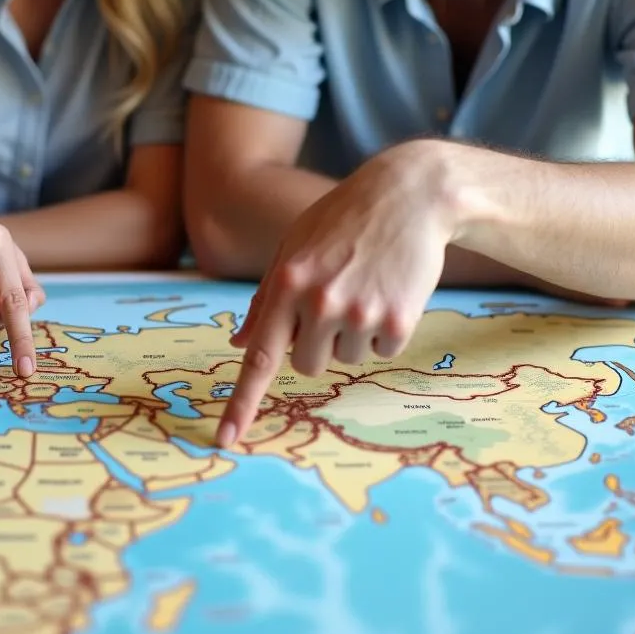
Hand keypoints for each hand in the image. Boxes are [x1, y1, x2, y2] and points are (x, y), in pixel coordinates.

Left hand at [217, 141, 455, 448]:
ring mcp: (360, 311)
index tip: (225, 438)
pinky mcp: (399, 319)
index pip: (259, 355)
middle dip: (317, 344)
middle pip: (307, 364)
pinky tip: (389, 290)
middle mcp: (319, 301)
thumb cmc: (343, 220)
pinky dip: (385, 330)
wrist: (409, 195)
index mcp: (287, 282)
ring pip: (347, 359)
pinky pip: (382, 350)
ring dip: (353, 333)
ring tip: (365, 286)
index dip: (241, 402)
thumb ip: (266, 298)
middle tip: (335, 301)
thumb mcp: (294, 246)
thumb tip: (240, 344)